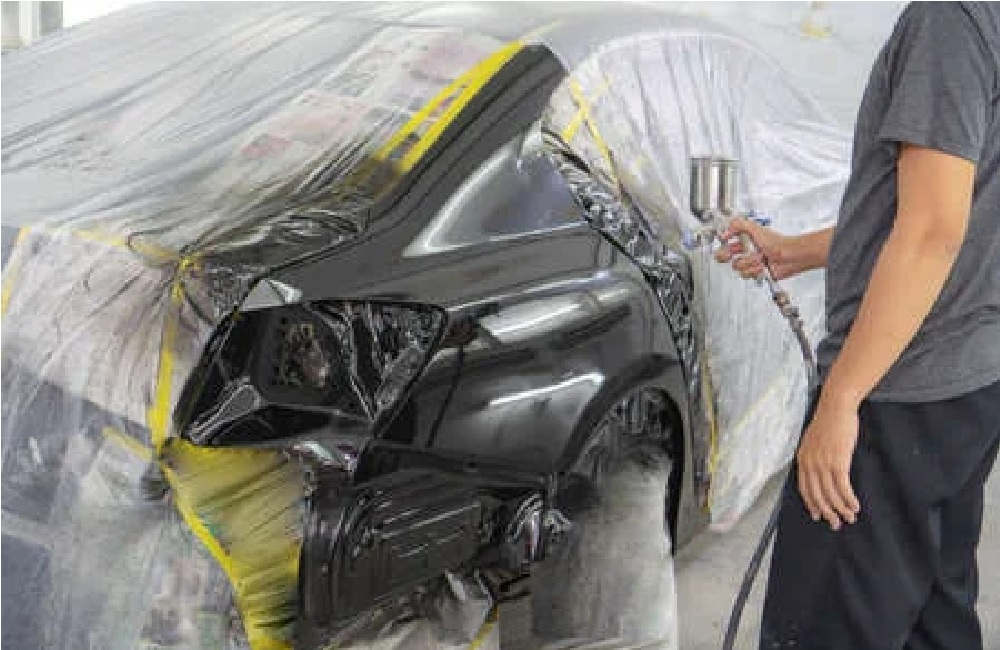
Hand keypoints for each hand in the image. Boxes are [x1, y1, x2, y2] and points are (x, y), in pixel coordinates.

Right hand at [714, 217, 797, 280]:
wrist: (789, 256)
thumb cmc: (776, 242)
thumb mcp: (756, 229)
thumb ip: (741, 225)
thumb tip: (728, 225)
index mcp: (746, 240)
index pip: (728, 240)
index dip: (724, 240)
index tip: (724, 238)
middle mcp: (747, 251)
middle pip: (726, 255)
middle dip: (725, 255)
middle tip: (727, 254)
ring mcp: (751, 263)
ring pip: (737, 266)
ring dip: (747, 262)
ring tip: (758, 259)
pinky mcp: (756, 273)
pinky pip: (746, 274)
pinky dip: (754, 270)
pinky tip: (761, 267)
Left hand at [796, 394, 860, 530]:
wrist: (835, 408)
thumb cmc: (828, 423)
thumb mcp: (814, 442)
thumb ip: (814, 458)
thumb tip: (821, 473)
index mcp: (802, 460)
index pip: (804, 489)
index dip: (811, 504)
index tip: (817, 515)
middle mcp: (810, 464)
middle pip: (817, 496)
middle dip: (827, 512)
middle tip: (835, 523)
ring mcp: (823, 464)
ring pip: (831, 494)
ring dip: (841, 509)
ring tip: (850, 517)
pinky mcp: (838, 462)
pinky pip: (843, 487)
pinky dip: (849, 499)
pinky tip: (855, 505)